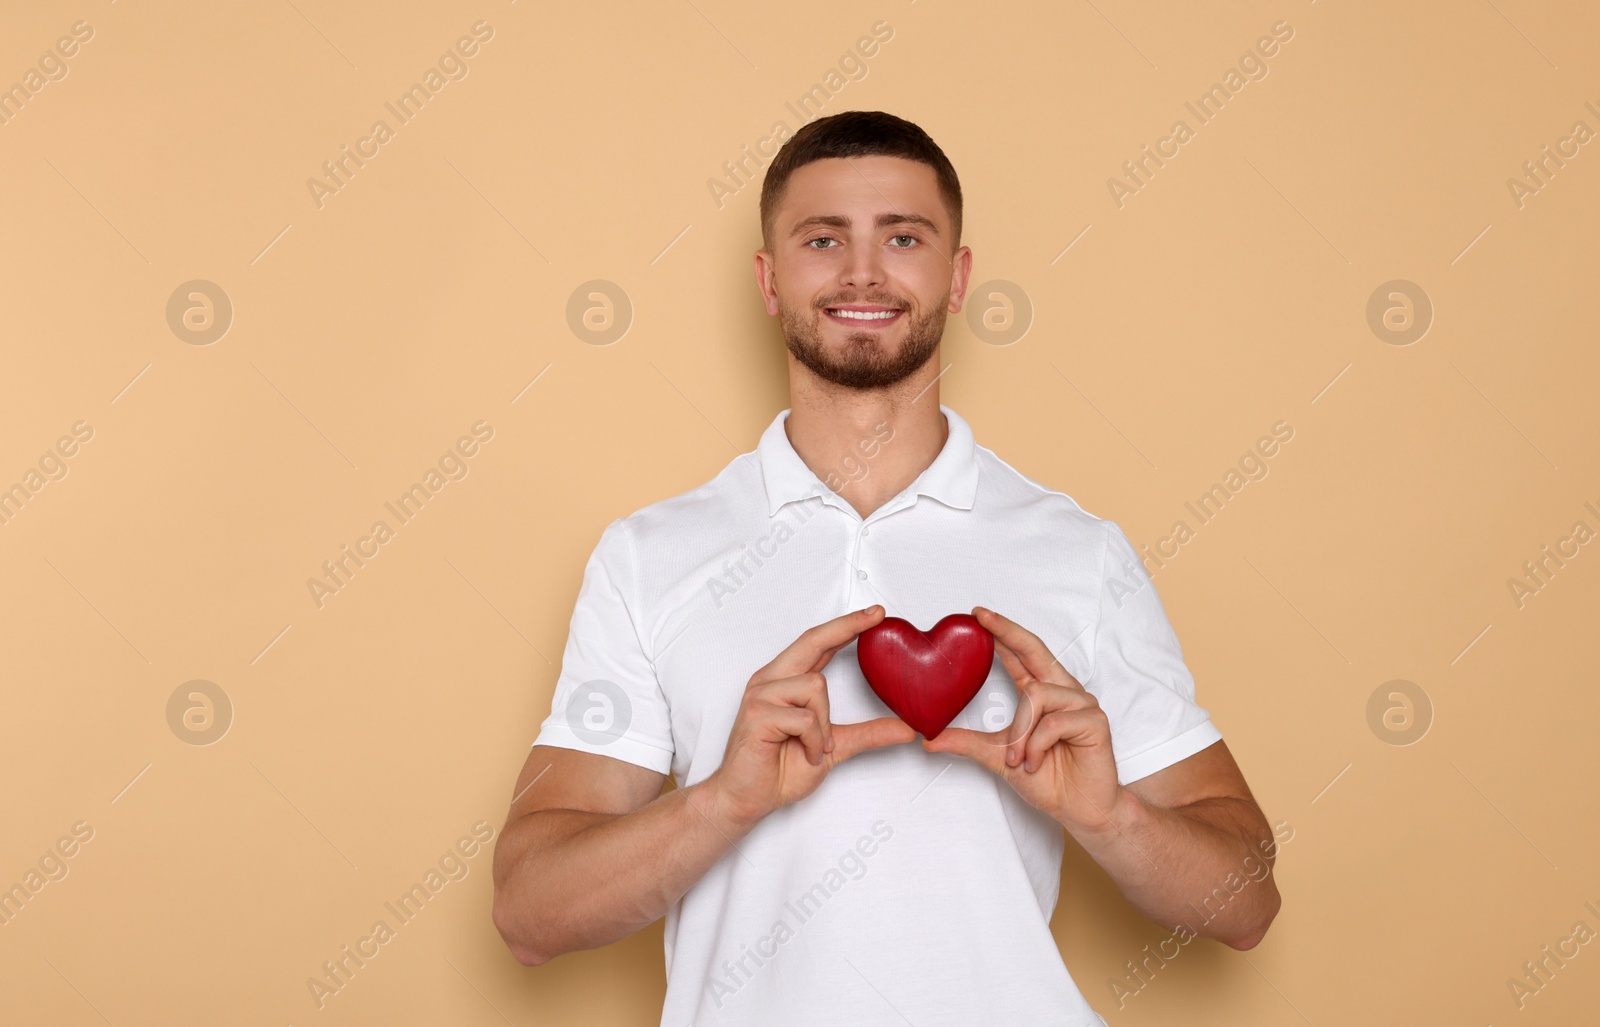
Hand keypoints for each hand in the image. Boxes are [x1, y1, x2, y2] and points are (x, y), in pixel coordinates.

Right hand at [707, 605, 916, 827]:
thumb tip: (907, 728)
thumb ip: (868, 733)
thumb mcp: (834, 747)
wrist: (747, 799)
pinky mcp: (758, 714)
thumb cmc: (779, 770)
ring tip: (816, 746)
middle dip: (846, 626)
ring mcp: (761, 695)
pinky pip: (805, 718)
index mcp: (785, 681)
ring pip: (815, 685)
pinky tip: (805, 753)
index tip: (875, 613)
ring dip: (824, 723)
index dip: (846, 626)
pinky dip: (814, 741)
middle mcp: (771, 680)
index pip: (818, 644)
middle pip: (812, 640)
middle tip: (876, 615)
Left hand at [920, 606, 1125, 834]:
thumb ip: (966, 743)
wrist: (1079, 809)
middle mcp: (1063, 691)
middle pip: (1035, 649)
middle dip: (1008, 631)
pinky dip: (1037, 746)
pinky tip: (1036, 762)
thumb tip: (927, 739)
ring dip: (1021, 733)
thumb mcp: (997, 757)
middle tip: (981, 616)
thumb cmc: (1046, 779)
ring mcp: (1082, 703)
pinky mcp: (1095, 720)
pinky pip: (1053, 723)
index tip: (977, 614)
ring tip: (1019, 759)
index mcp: (1042, 693)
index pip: (1021, 654)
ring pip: (1036, 696)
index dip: (1002, 632)